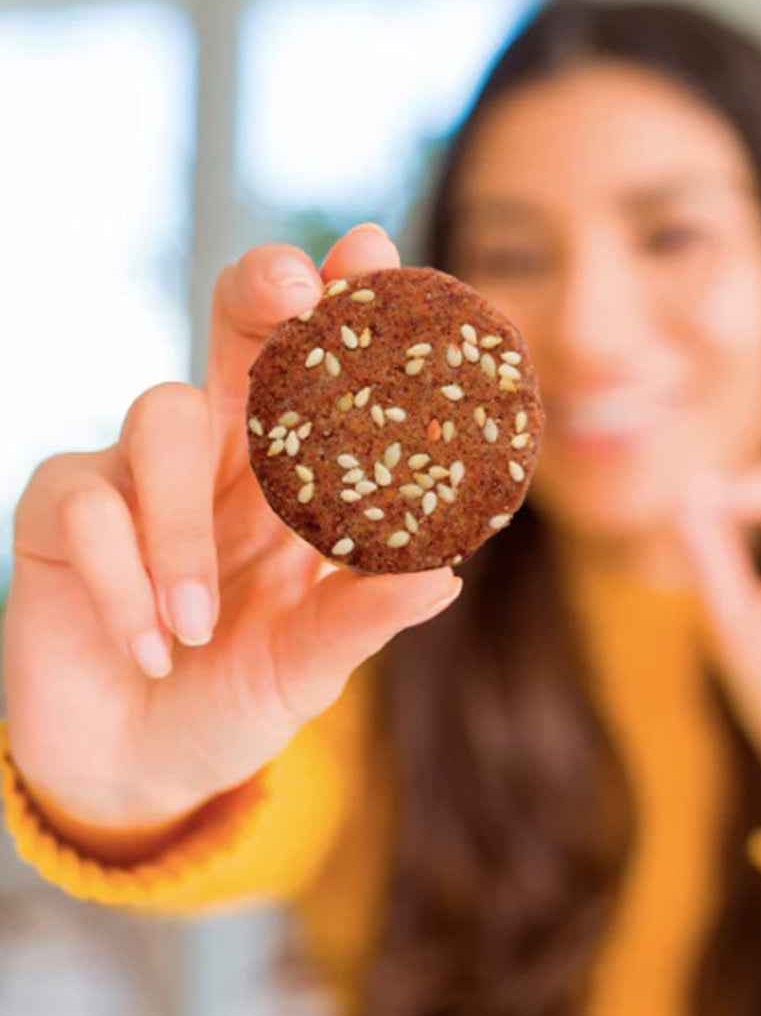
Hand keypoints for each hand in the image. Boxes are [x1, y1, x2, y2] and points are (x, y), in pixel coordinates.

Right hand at [4, 225, 461, 850]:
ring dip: (183, 523)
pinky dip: (121, 575)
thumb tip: (445, 578)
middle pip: (234, 331)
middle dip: (262, 294)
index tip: (375, 253)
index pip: (319, 372)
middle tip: (294, 288)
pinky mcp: (59, 511)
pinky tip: (149, 647)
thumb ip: (361, 618)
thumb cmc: (239, 693)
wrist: (143, 762)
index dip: (345, 308)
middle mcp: (221, 456)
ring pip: (159, 414)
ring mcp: (137, 474)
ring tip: (198, 622)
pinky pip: (84, 502)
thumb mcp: (309, 662)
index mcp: (291, 479)